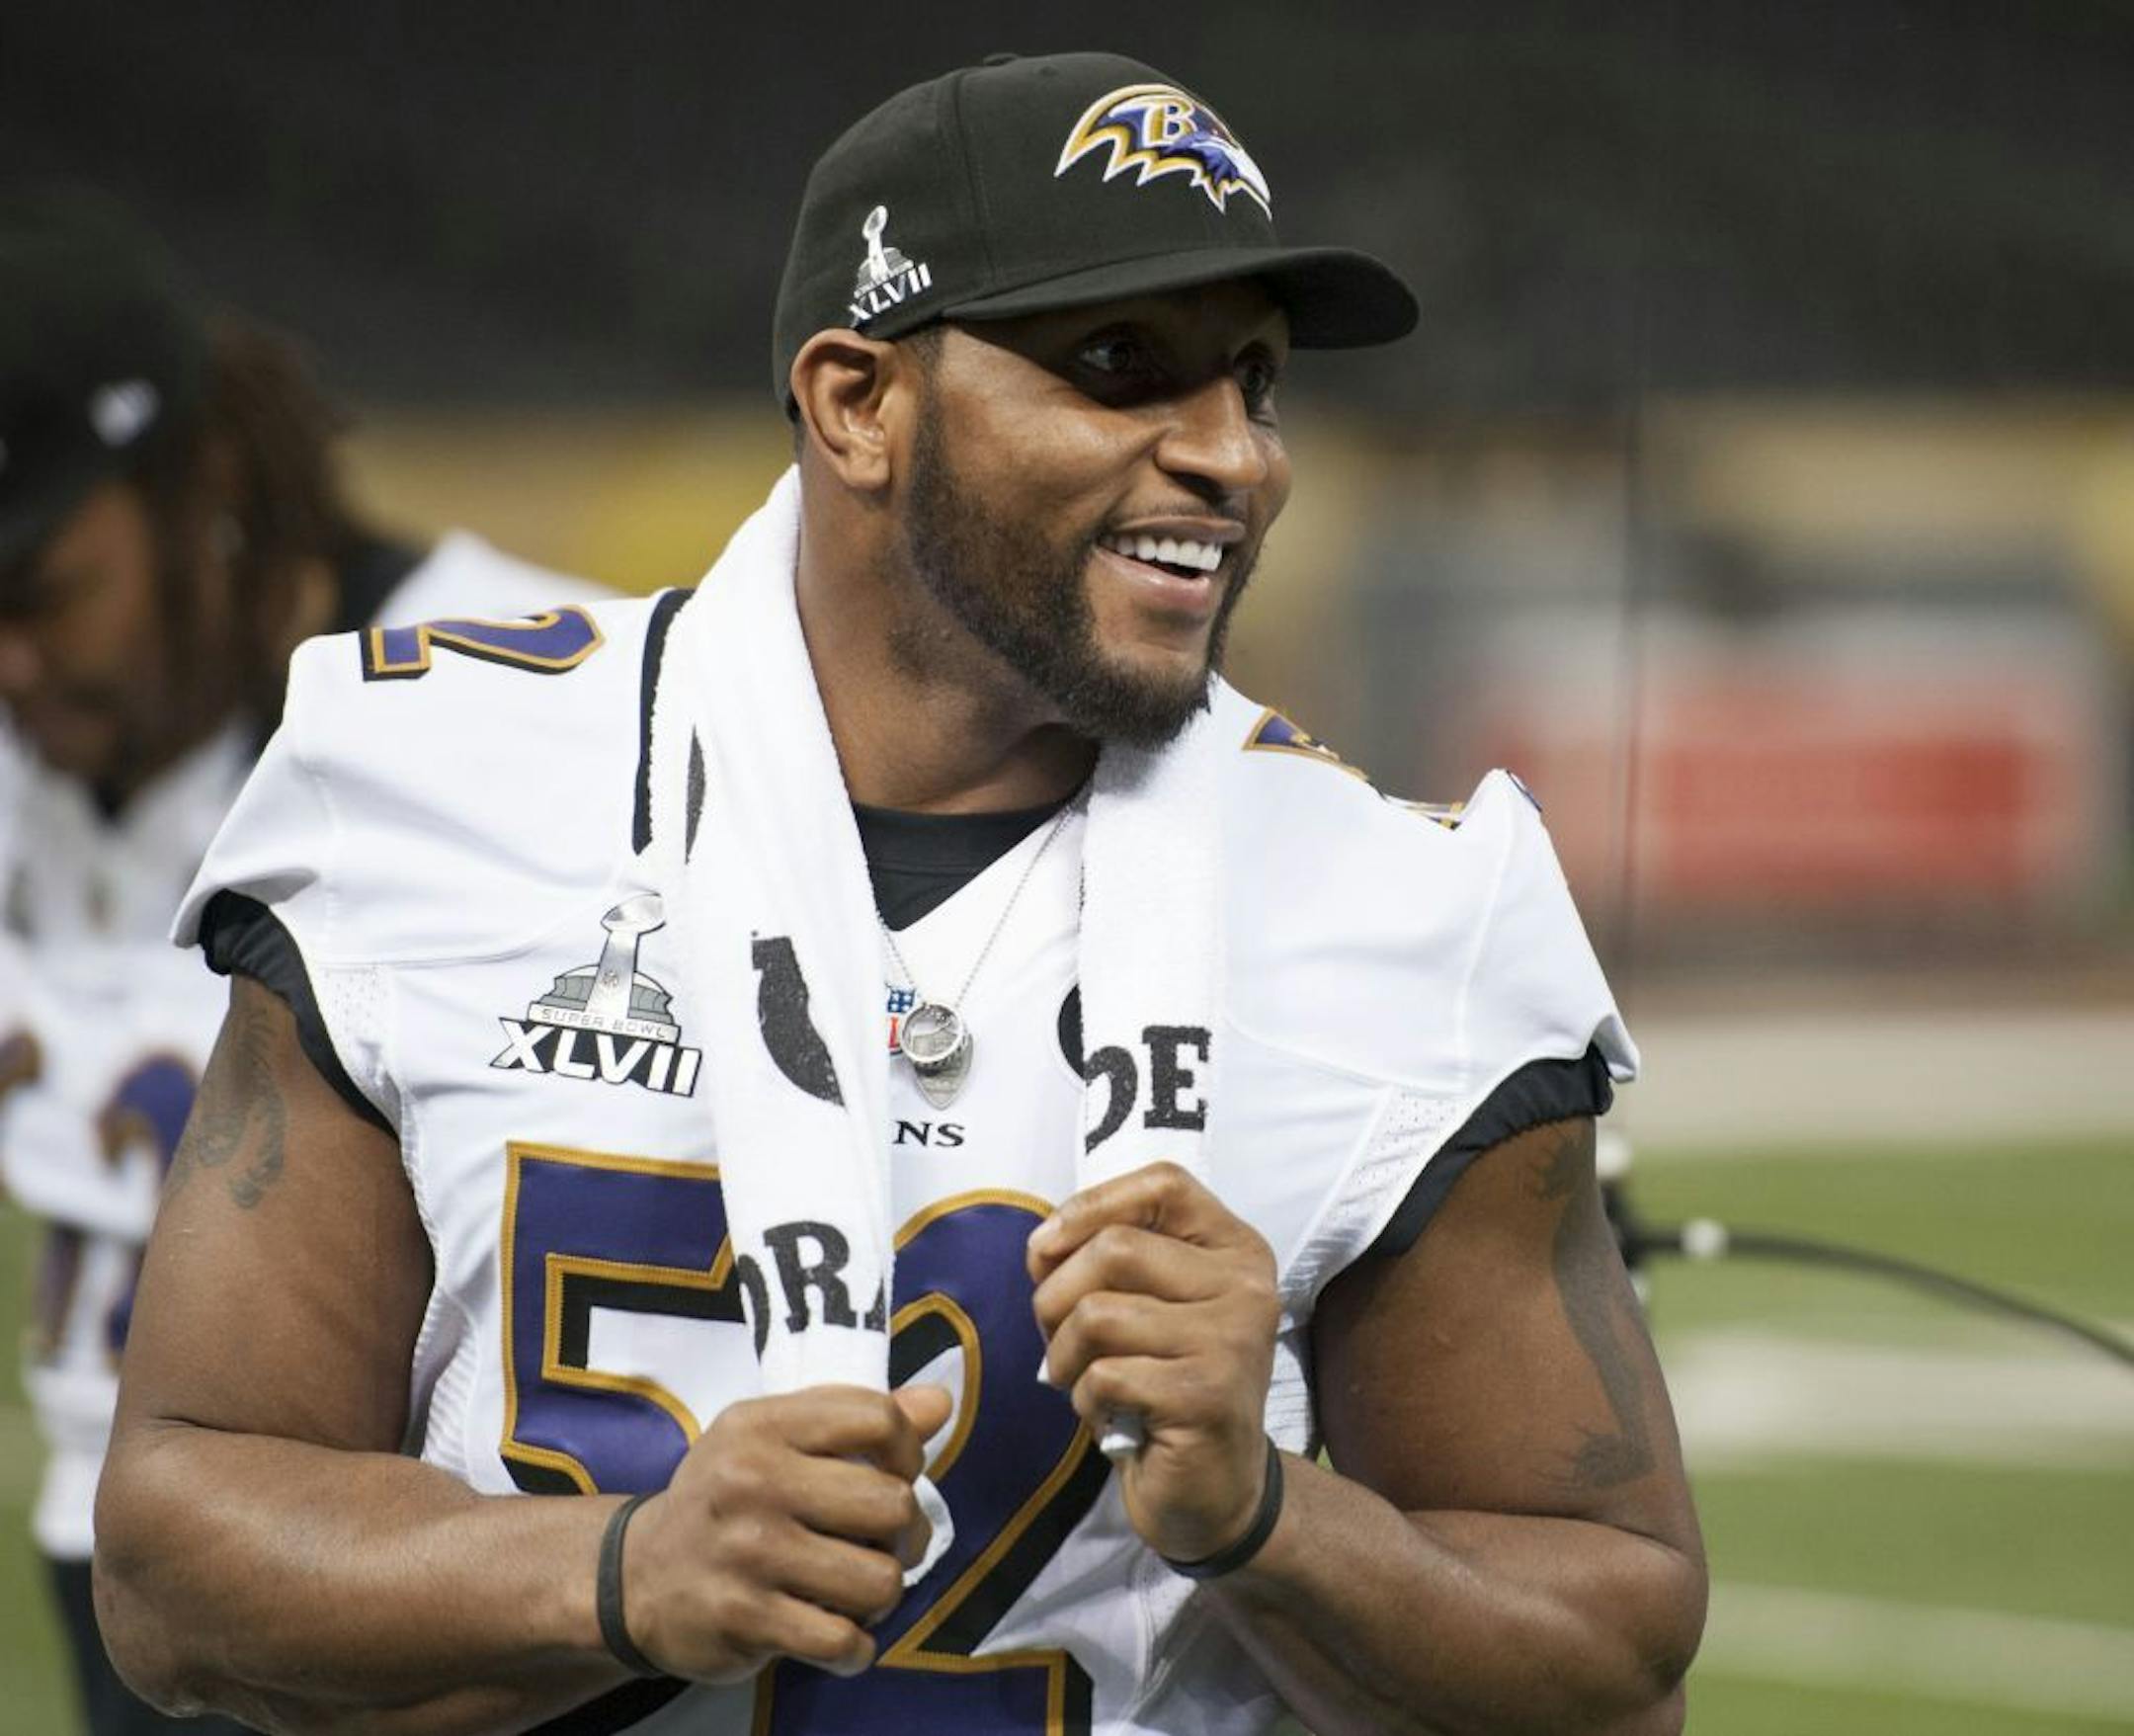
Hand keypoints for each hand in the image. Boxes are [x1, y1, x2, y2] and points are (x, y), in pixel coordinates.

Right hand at [620, 1383, 952, 1680]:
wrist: (638, 1576)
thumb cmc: (726, 1498)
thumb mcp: (774, 1438)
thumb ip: (853, 1417)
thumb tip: (939, 1403)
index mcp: (764, 1425)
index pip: (877, 1418)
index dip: (910, 1449)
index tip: (898, 1473)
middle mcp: (753, 1481)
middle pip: (891, 1504)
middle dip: (904, 1533)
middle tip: (881, 1544)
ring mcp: (748, 1552)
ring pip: (878, 1579)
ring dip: (882, 1594)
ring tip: (857, 1590)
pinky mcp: (744, 1618)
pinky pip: (842, 1639)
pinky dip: (855, 1647)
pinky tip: (839, 1635)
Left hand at [1026, 1162, 1279, 1562]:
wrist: (1215, 1490)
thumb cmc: (1167, 1385)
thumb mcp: (1151, 1307)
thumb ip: (1111, 1261)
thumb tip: (1042, 1245)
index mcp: (1236, 1250)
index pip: (1164, 1184)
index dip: (1090, 1204)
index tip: (1046, 1250)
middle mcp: (1246, 1286)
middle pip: (1115, 1247)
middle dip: (1056, 1295)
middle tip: (1058, 1340)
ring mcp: (1232, 1340)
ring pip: (1098, 1313)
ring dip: (1065, 1356)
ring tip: (1083, 1381)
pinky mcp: (1205, 1395)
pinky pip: (1104, 1374)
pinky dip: (1085, 1400)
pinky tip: (1109, 1417)